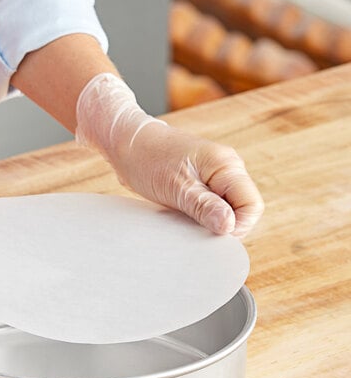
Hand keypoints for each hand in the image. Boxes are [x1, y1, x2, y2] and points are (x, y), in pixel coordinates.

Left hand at [75, 73, 263, 236]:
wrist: (125, 145)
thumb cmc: (148, 159)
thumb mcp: (176, 188)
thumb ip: (204, 207)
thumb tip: (229, 226)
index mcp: (226, 166)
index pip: (251, 206)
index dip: (237, 225)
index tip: (210, 233)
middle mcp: (225, 171)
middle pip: (241, 211)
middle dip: (223, 226)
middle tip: (193, 228)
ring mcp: (213, 179)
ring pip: (225, 212)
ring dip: (208, 223)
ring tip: (184, 220)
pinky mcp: (199, 186)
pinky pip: (209, 209)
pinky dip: (198, 218)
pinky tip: (181, 218)